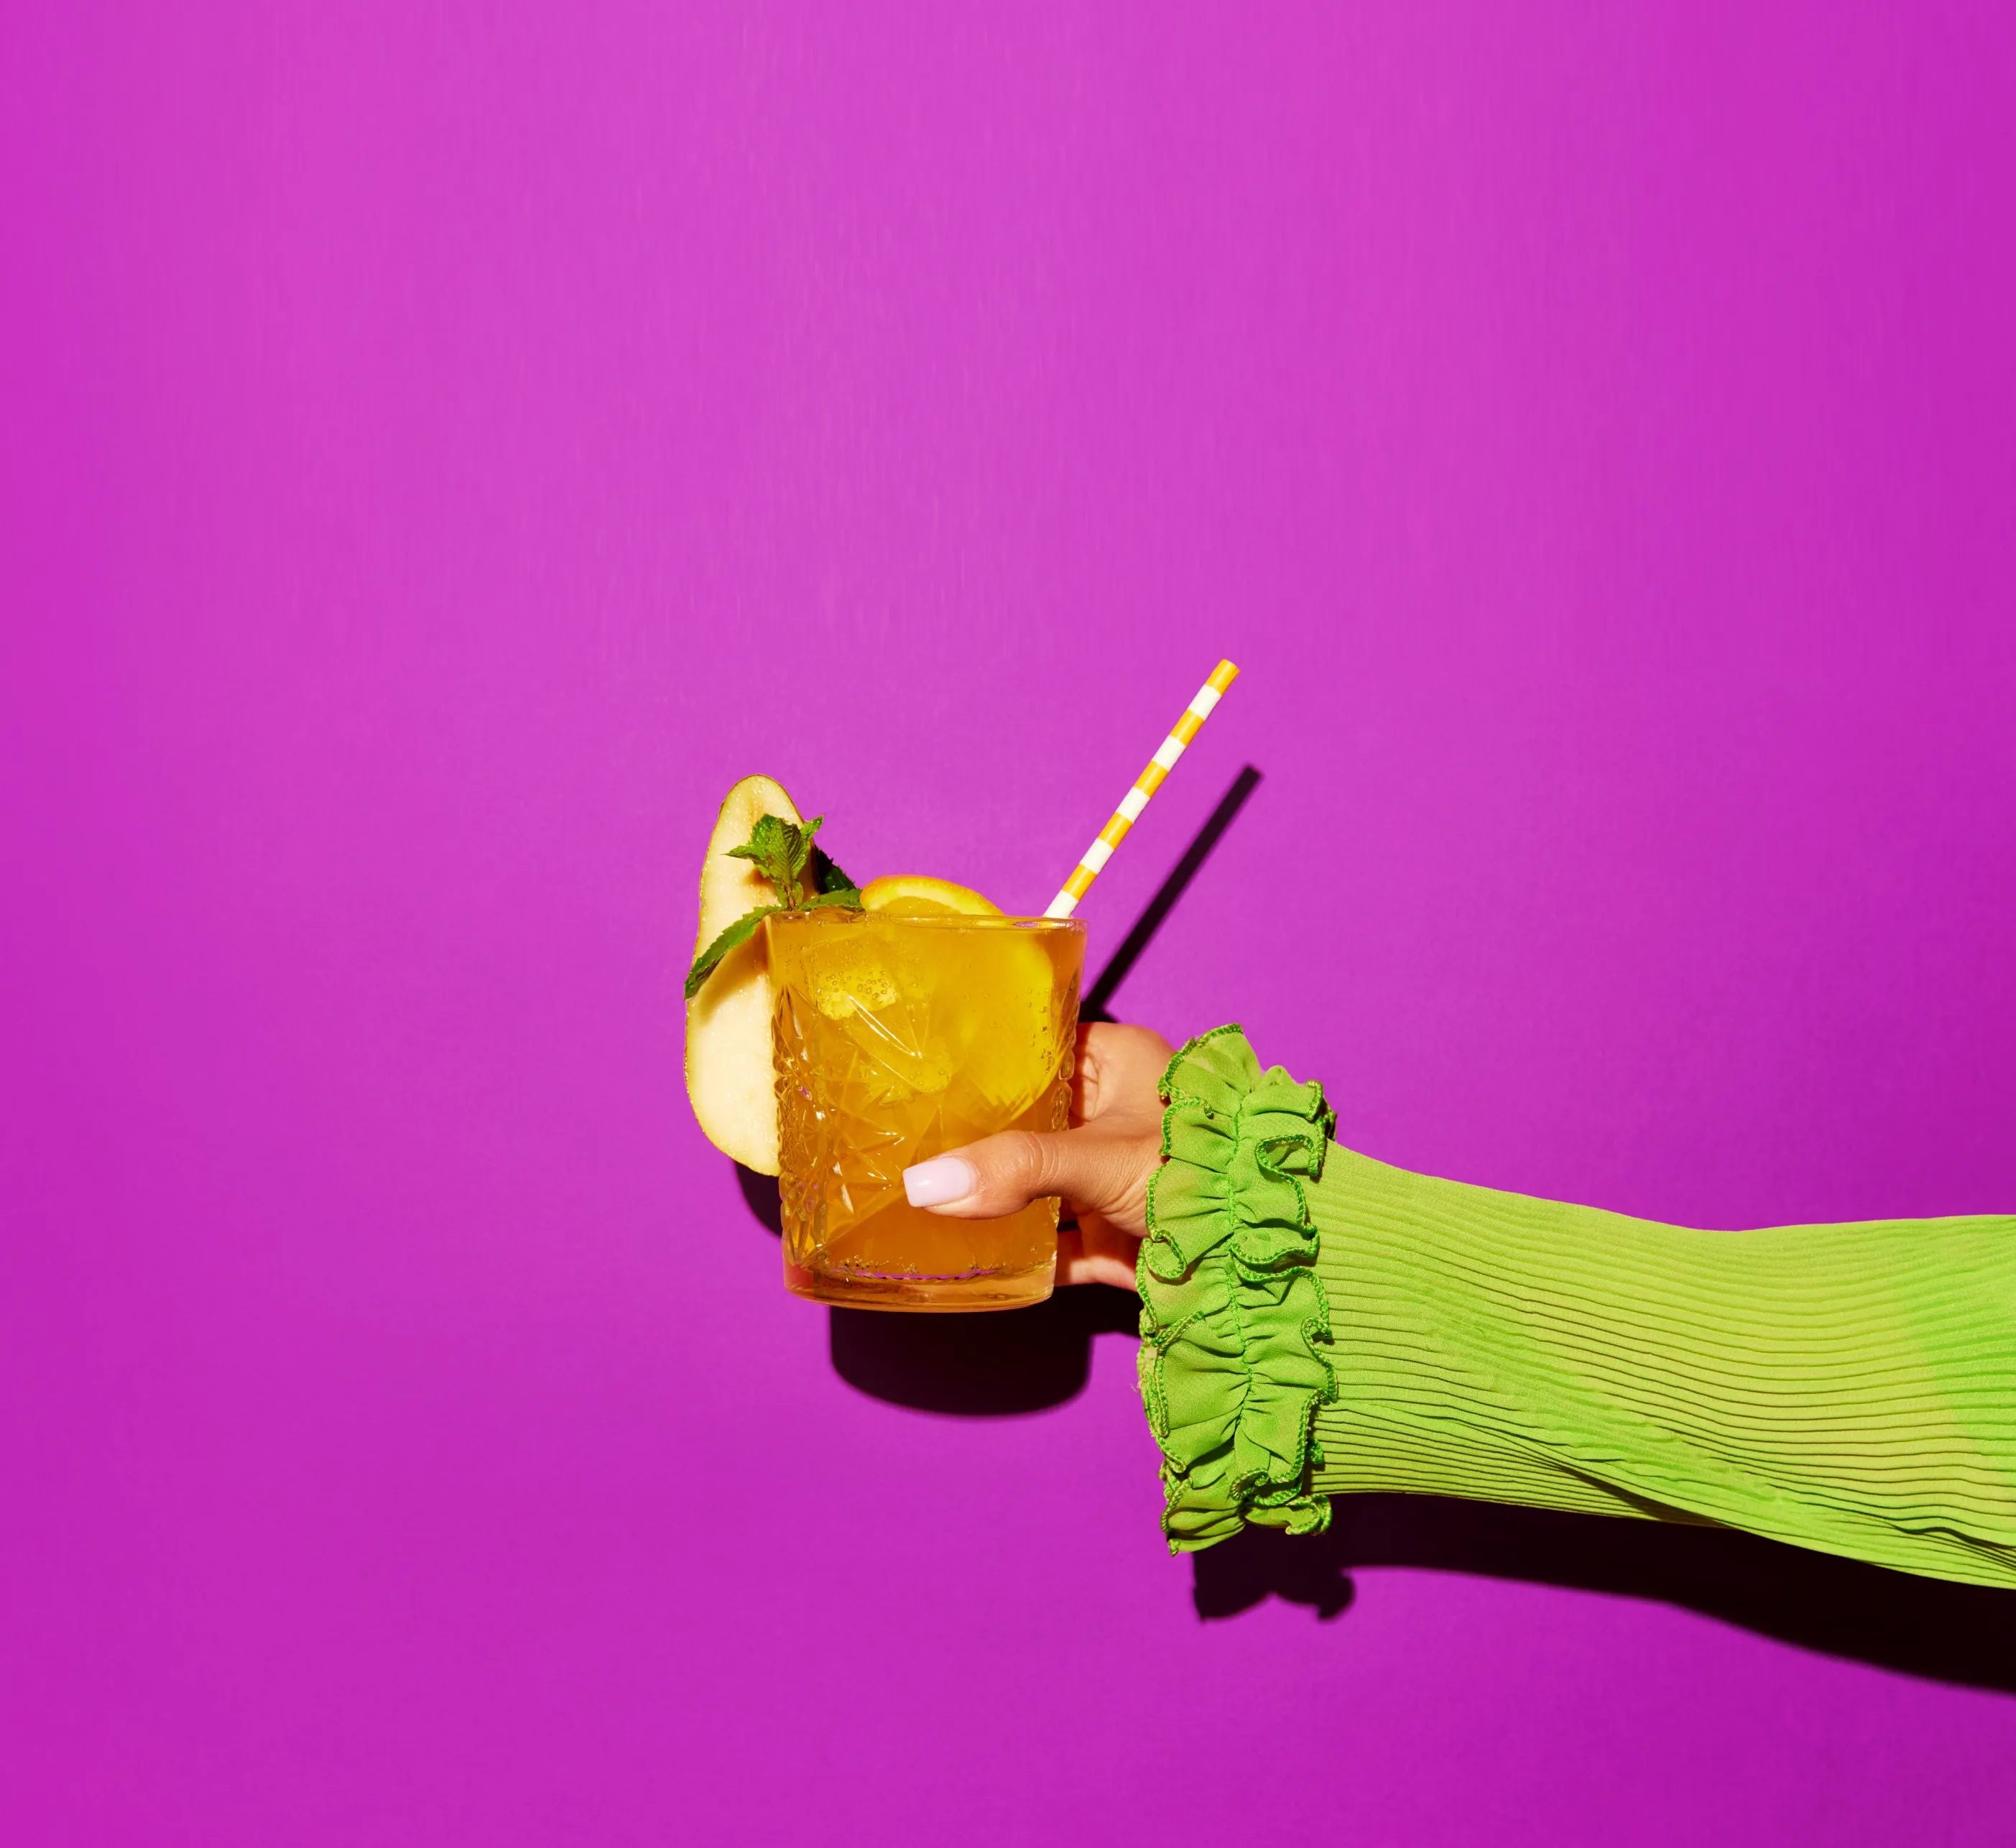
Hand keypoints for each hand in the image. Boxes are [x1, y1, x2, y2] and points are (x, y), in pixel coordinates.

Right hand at [901, 1022, 1172, 1290]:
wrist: (1259, 1258)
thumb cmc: (1197, 1171)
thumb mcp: (1095, 1156)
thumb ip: (1013, 1167)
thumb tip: (923, 1185)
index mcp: (1118, 1064)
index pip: (1036, 1050)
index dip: (983, 1064)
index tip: (925, 1074)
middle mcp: (1112, 1116)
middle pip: (1027, 1123)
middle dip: (976, 1139)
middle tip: (907, 1140)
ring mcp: (1110, 1179)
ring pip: (1033, 1185)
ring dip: (990, 1199)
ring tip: (922, 1198)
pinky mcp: (1111, 1237)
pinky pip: (1048, 1244)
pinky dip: (1013, 1253)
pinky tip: (963, 1257)